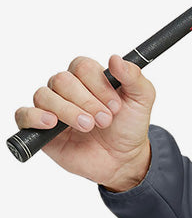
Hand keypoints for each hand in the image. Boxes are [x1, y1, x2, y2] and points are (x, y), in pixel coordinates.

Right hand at [14, 53, 154, 190]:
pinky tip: (51, 123)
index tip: (115, 104)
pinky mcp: (41, 128)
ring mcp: (52, 107)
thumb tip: (116, 58)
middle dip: (86, 102)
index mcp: (89, 77)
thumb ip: (133, 77)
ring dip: (68, 111)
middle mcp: (67, 89)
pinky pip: (24, 115)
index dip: (98, 84)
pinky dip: (34, 116)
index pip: (82, 67)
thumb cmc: (129, 126)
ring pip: (44, 95)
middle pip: (62, 80)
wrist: (123, 159)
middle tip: (104, 120)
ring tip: (87, 126)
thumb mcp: (142, 99)